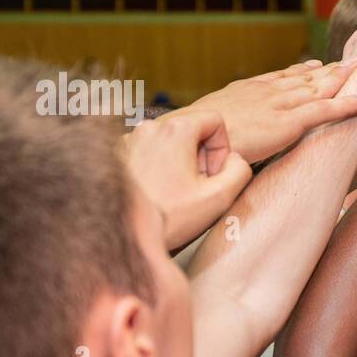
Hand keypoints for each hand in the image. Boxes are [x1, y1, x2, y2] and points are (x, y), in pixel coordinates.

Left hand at [122, 109, 252, 249]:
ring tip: (178, 191)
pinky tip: (159, 191)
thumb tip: (233, 159)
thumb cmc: (170, 218)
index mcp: (175, 130)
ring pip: (169, 139)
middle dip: (201, 155)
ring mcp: (129, 140)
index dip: (222, 147)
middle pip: (190, 128)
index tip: (213, 174)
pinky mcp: (117, 154)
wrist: (125, 236)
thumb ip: (239, 169)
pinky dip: (160, 165)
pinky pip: (149, 149)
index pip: (214, 120)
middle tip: (198, 186)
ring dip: (181, 161)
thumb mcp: (219, 197)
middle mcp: (148, 127)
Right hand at [184, 59, 356, 164]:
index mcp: (247, 90)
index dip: (301, 71)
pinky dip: (349, 103)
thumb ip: (224, 126)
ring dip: (342, 79)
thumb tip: (224, 138)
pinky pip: (327, 110)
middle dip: (328, 70)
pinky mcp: (290, 122)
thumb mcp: (209, 125)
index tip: (316, 65)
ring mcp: (280, 104)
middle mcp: (267, 91)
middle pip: (304, 78)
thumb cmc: (193, 140)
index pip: (280, 77)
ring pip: (319, 88)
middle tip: (349, 60)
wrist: (190, 140)